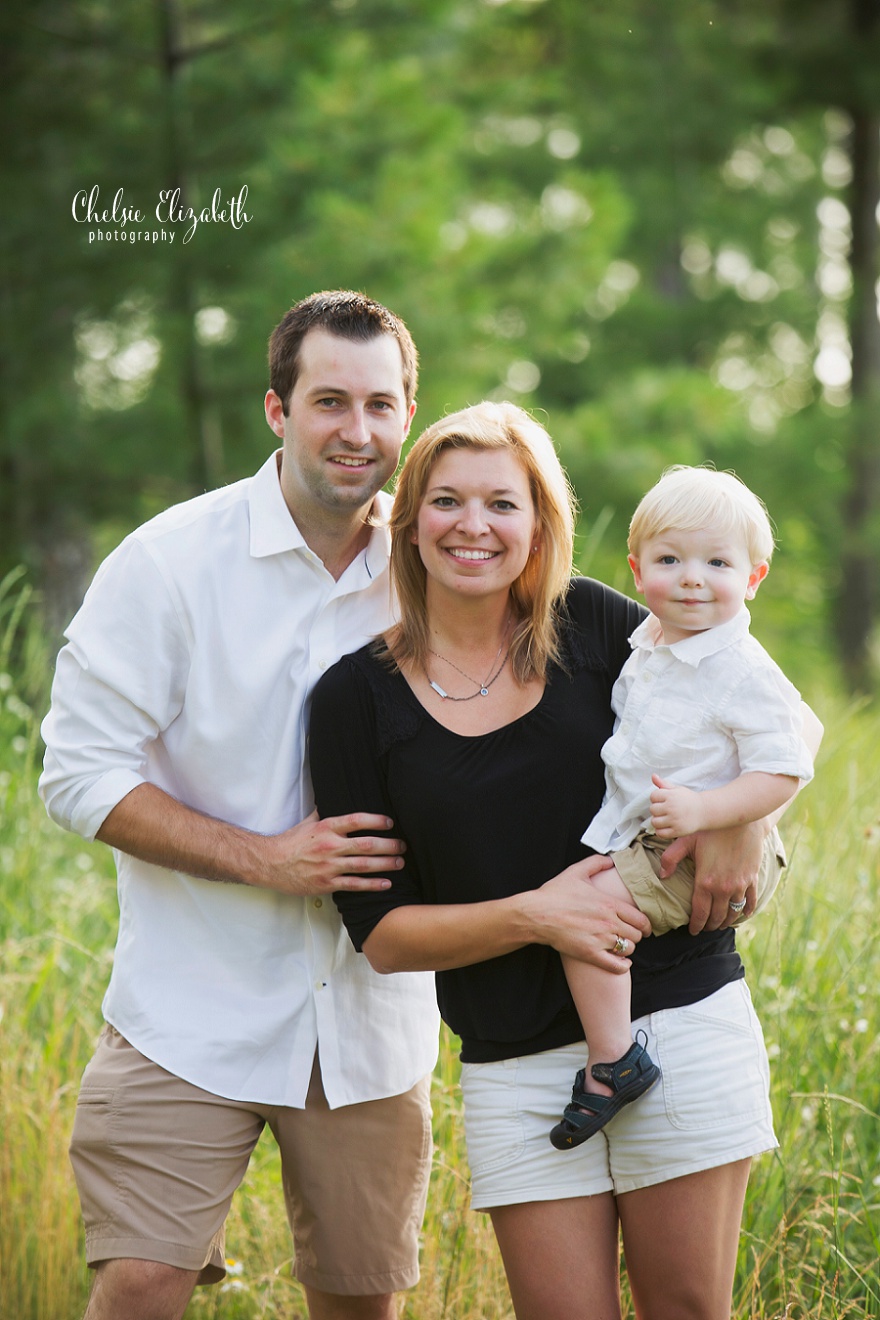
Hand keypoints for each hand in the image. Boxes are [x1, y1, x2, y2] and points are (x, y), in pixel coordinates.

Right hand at [261, 810, 405, 895]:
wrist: (270, 863)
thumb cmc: (290, 842)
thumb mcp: (308, 822)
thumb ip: (326, 813)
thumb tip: (336, 797)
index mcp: (326, 827)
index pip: (357, 820)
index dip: (377, 821)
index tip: (390, 823)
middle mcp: (330, 846)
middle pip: (366, 844)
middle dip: (388, 845)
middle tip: (402, 845)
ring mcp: (329, 866)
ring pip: (364, 865)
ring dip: (385, 864)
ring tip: (400, 862)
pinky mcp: (326, 884)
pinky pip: (354, 885)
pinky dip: (372, 885)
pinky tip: (386, 883)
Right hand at [528, 855, 651, 973]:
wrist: (536, 914)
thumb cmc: (554, 894)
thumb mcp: (576, 872)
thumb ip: (596, 863)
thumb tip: (610, 859)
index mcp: (609, 904)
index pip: (640, 919)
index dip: (646, 925)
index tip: (644, 928)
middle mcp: (609, 922)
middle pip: (637, 935)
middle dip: (636, 936)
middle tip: (630, 935)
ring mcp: (600, 939)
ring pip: (628, 949)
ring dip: (627, 948)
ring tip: (621, 946)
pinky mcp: (590, 954)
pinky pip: (616, 965)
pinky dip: (623, 966)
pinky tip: (622, 962)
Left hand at [649, 775, 704, 837]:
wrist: (704, 811)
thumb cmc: (688, 799)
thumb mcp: (677, 789)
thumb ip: (663, 784)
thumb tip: (653, 776)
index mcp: (671, 795)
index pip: (653, 796)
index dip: (657, 799)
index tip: (664, 801)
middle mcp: (672, 807)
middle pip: (652, 809)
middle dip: (657, 810)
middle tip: (666, 810)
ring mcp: (674, 820)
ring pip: (654, 822)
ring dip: (658, 821)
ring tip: (666, 819)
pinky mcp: (677, 831)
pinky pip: (660, 833)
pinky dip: (661, 832)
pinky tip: (667, 827)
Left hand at [659, 821, 762, 932]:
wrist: (740, 820)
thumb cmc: (711, 829)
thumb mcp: (686, 840)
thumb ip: (671, 858)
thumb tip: (662, 875)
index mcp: (705, 882)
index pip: (700, 912)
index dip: (696, 925)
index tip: (693, 931)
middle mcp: (723, 888)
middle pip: (717, 916)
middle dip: (710, 925)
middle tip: (705, 929)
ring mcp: (740, 885)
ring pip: (733, 912)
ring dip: (726, 921)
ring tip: (720, 924)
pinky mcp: (752, 879)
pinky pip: (750, 901)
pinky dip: (746, 911)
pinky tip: (742, 915)